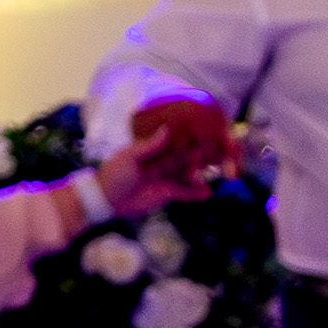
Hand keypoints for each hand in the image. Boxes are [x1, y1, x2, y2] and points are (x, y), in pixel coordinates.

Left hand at [109, 96, 238, 214]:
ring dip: (203, 175)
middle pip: (187, 158)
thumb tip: (166, 129)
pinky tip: (209, 193)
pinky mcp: (168, 193)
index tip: (206, 136)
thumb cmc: (114, 173)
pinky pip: (186, 192)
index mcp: (155, 149)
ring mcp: (167, 177)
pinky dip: (197, 193)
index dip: (191, 139)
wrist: (106, 199)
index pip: (176, 142)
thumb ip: (150, 145)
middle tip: (220, 155)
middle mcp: (164, 161)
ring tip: (219, 175)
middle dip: (203, 157)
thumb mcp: (130, 157)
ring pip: (189, 175)